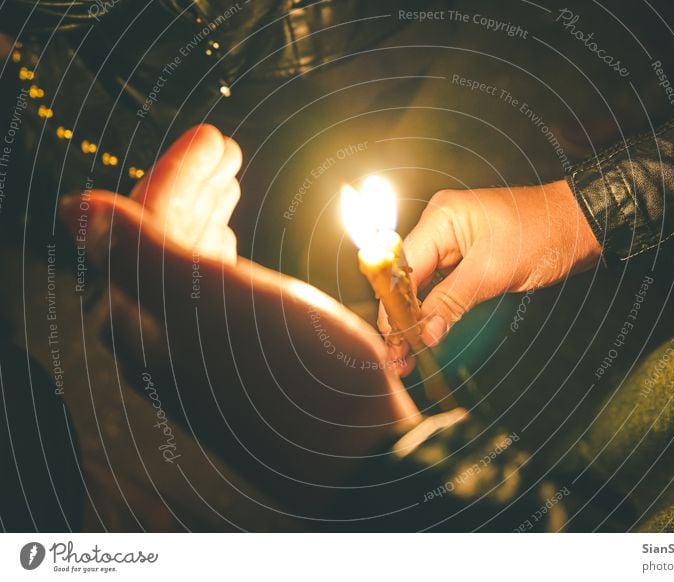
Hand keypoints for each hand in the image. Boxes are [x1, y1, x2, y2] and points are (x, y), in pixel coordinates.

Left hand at [59, 125, 419, 504]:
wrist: (352, 444)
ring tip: (230, 179)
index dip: (173, 175)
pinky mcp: (224, 356)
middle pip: (156, 241)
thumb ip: (140, 252)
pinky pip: (207, 288)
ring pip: (183, 260)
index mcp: (141, 320)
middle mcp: (155, 335)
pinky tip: (230, 236)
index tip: (215, 138)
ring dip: (204, 211)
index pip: (138, 227)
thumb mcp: (217, 301)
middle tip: (224, 148)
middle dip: (188, 186)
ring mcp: (190, 347)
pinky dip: (218, 249)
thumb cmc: (293, 373)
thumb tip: (72, 209)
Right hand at [379, 180, 601, 373]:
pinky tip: (426, 337)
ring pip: (422, 287)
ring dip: (415, 321)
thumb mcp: (494, 271)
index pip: (403, 266)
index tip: (395, 341)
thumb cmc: (543, 234)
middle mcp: (441, 228)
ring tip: (406, 357)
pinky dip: (434, 313)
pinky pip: (441, 288)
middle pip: (407, 278)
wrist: (581, 225)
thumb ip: (453, 301)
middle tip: (397, 359)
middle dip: (401, 318)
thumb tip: (425, 334)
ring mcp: (453, 244)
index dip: (395, 305)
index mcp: (441, 218)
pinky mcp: (467, 259)